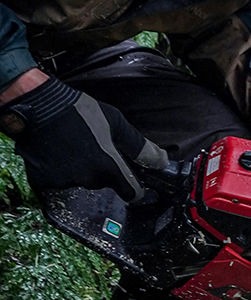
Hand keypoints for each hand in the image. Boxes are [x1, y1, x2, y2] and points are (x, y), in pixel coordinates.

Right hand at [0, 77, 168, 201]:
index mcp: (108, 167)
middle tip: (95, 147)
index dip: (135, 188)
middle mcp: (87, 179)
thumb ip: (140, 146)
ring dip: (81, 169)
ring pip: (81, 181)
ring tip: (74, 145)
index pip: (131, 193)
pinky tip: (57, 151)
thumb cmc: (80, 111)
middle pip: (104, 183)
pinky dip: (59, 170)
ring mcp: (65, 181)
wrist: (40, 106)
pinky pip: (58, 180)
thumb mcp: (116, 123)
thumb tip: (161, 161)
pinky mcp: (44, 181)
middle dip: (103, 170)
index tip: (133, 181)